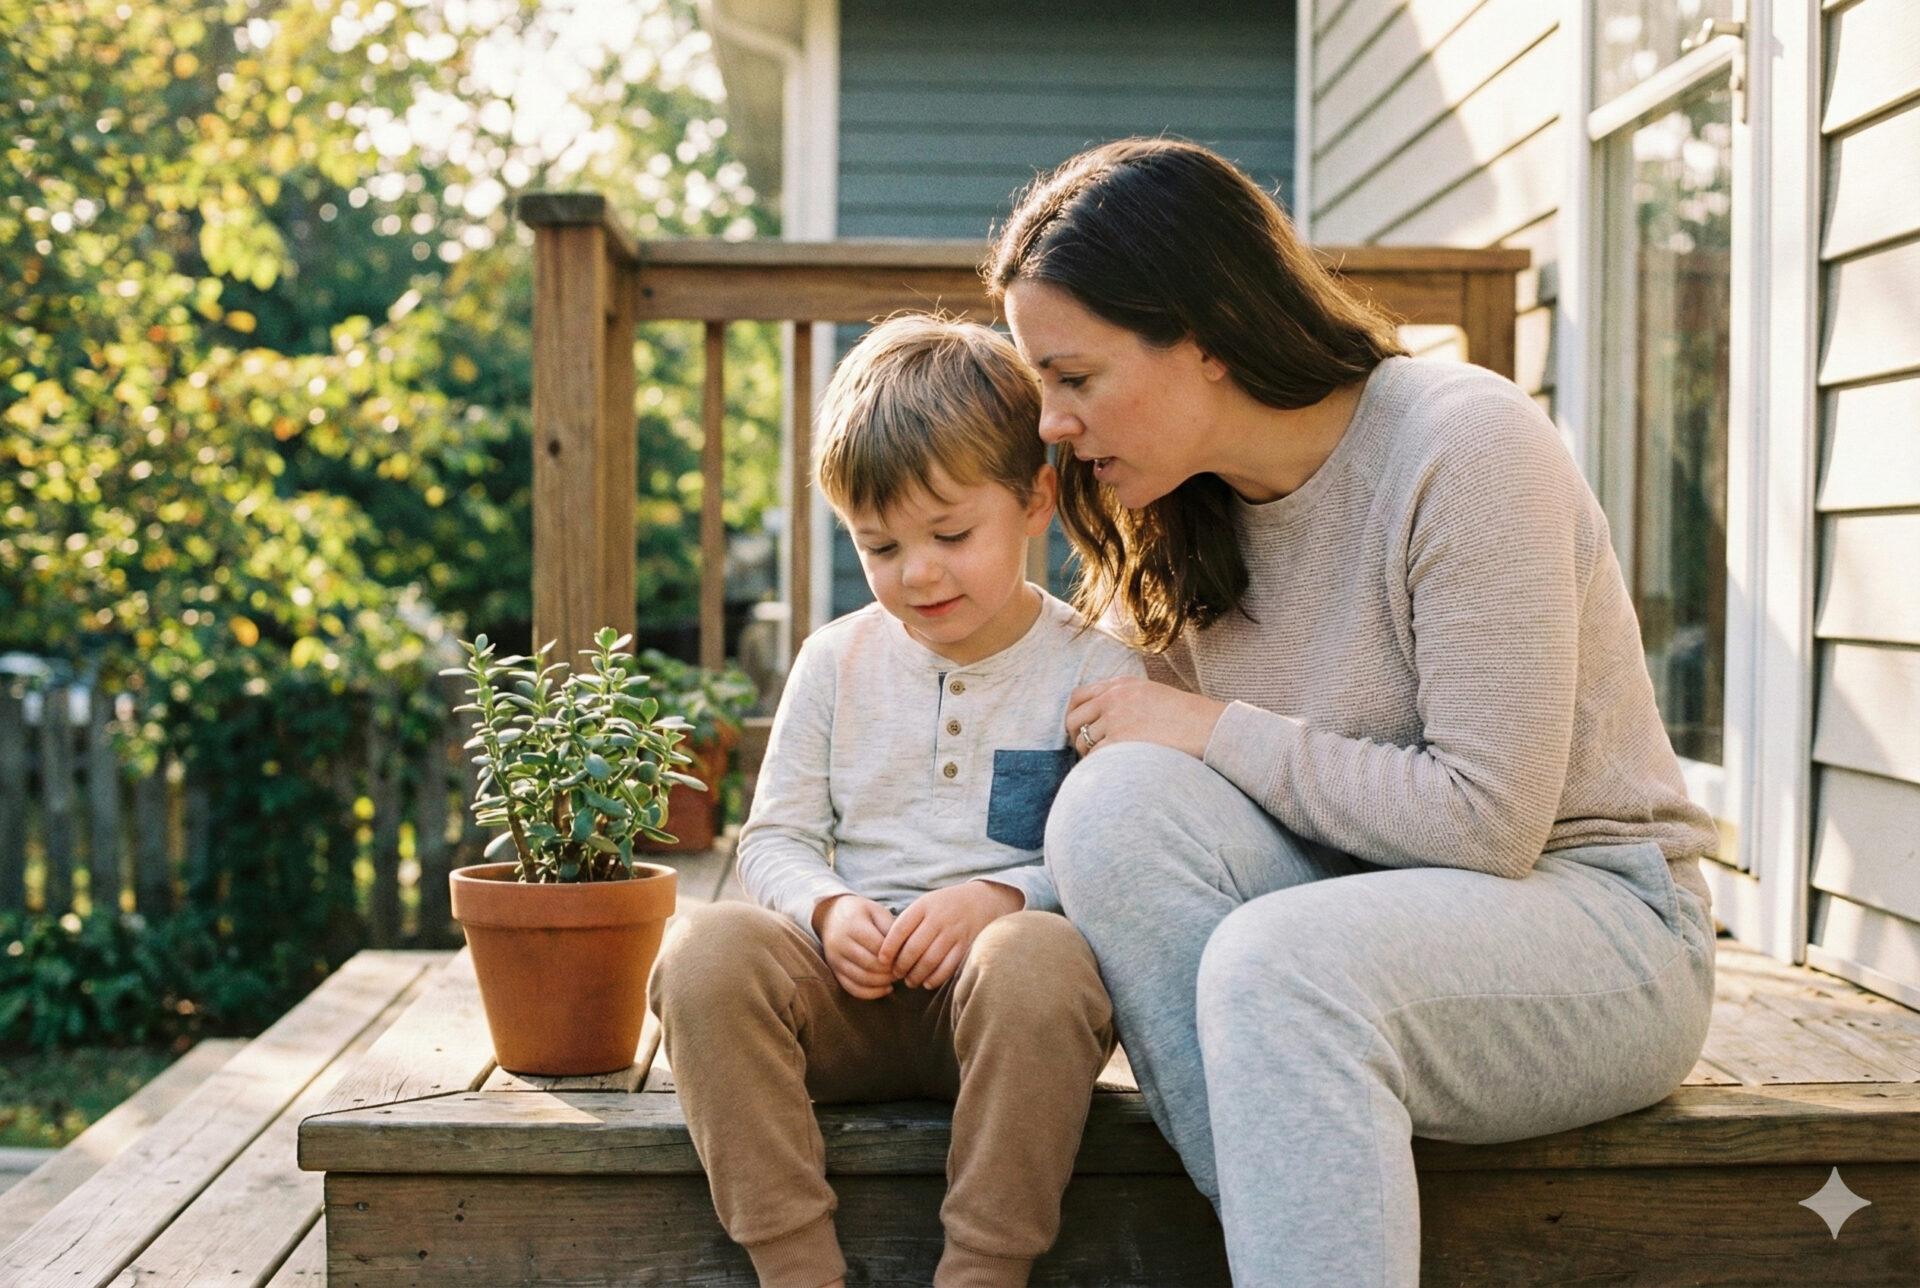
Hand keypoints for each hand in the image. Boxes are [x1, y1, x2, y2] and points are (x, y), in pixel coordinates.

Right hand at [812, 895, 897, 999]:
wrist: (831, 916)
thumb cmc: (861, 913)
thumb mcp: (877, 911)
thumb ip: (890, 928)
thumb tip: (904, 951)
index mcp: (852, 924)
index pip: (878, 946)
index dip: (895, 954)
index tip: (909, 955)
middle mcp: (839, 943)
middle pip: (870, 964)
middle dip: (891, 970)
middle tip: (905, 969)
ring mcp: (834, 959)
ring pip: (862, 979)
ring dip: (883, 982)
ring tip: (897, 977)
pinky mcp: (834, 971)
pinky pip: (852, 988)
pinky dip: (872, 993)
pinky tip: (887, 988)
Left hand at [878, 881, 1023, 989]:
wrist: (982, 900)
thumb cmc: (946, 905)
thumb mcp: (926, 903)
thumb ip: (909, 922)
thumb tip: (887, 949)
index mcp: (924, 906)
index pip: (899, 929)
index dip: (888, 947)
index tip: (882, 960)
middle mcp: (939, 918)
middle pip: (913, 948)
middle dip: (901, 966)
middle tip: (896, 974)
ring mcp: (954, 932)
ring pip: (929, 960)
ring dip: (916, 975)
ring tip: (909, 981)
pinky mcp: (966, 945)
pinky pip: (947, 967)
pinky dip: (935, 979)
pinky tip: (927, 983)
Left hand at [1065, 676, 1226, 760]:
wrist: (1205, 727)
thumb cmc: (1184, 716)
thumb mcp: (1150, 693)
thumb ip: (1124, 698)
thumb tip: (1102, 718)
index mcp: (1120, 684)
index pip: (1078, 696)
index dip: (1073, 715)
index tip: (1077, 729)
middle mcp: (1113, 698)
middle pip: (1073, 720)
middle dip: (1075, 737)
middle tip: (1086, 750)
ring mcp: (1114, 718)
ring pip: (1083, 741)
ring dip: (1089, 754)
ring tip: (1105, 762)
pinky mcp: (1119, 739)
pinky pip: (1095, 756)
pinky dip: (1098, 764)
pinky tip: (1111, 768)